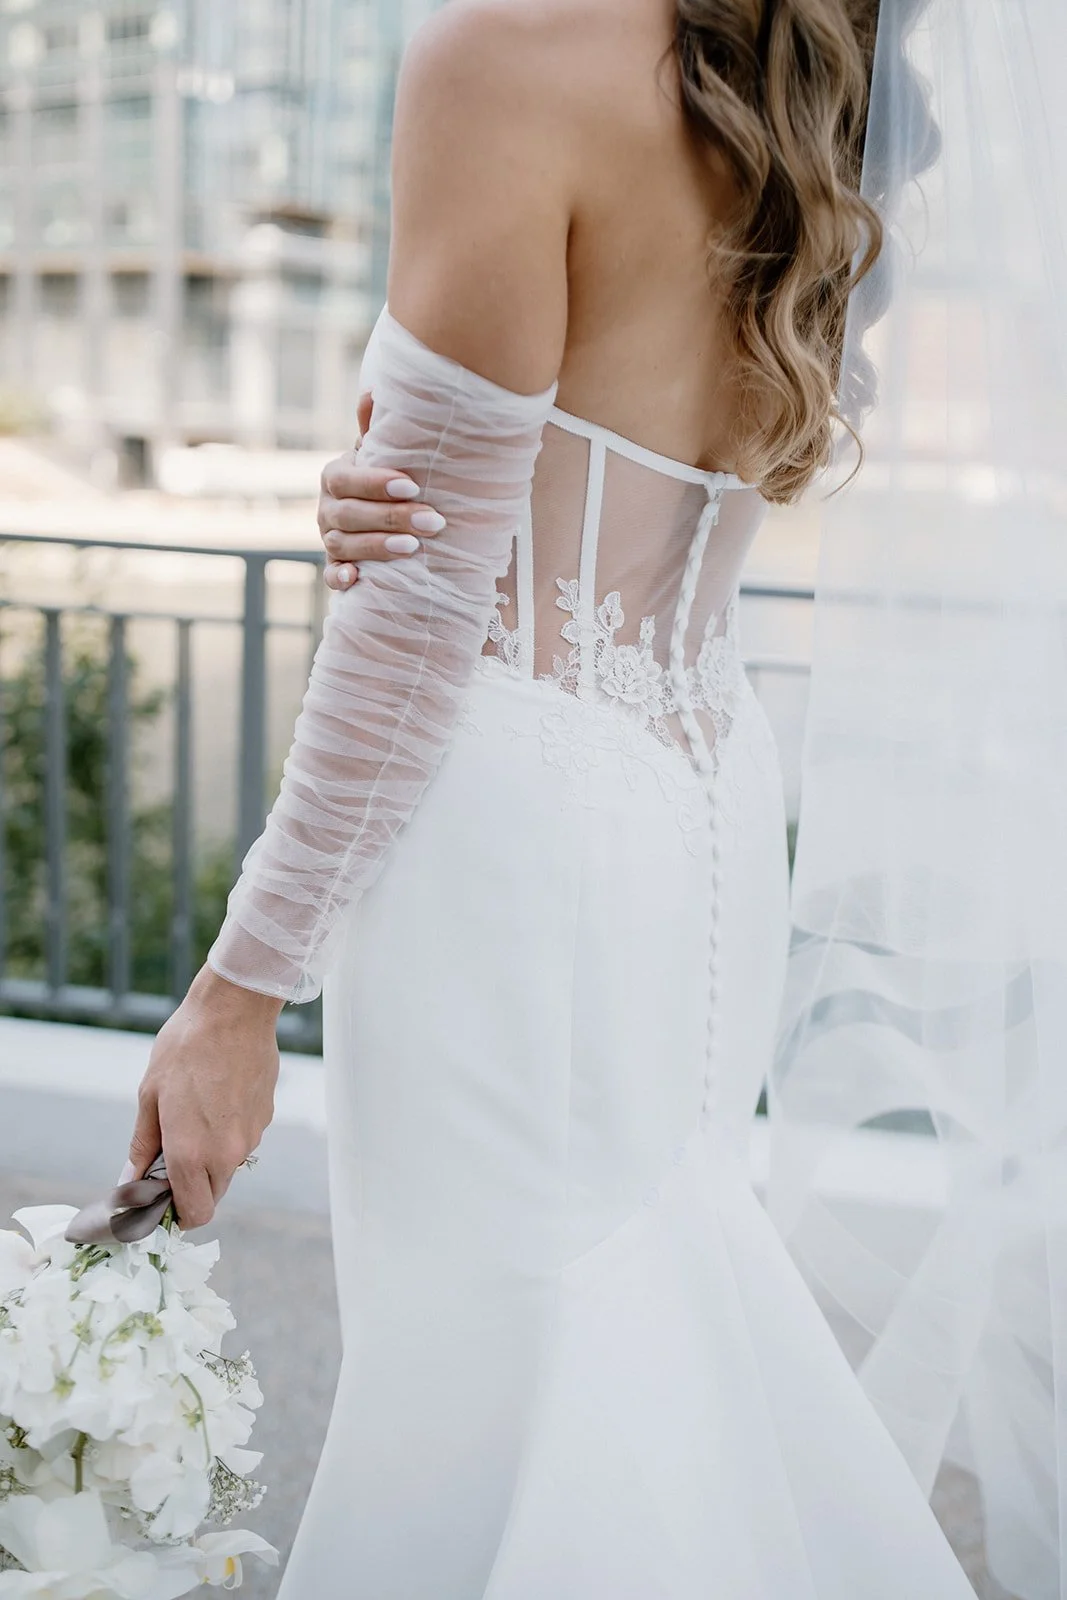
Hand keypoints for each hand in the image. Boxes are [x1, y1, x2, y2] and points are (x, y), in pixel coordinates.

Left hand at [128, 967, 281, 1229]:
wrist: (234, 1010)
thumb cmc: (186, 1047)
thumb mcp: (150, 1095)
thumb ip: (143, 1145)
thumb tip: (131, 1178)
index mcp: (192, 1153)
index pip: (194, 1214)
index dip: (177, 1214)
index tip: (161, 1197)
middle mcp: (226, 1153)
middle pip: (213, 1195)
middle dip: (192, 1185)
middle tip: (172, 1153)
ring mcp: (251, 1136)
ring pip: (229, 1166)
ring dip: (211, 1156)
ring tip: (195, 1113)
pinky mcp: (265, 1117)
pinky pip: (243, 1139)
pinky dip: (228, 1132)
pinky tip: (216, 1097)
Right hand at [318, 393, 447, 592]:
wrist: (379, 518)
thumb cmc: (388, 481)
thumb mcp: (381, 455)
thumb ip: (377, 430)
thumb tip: (373, 390)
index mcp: (336, 476)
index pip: (348, 479)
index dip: (376, 483)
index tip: (411, 486)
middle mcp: (327, 508)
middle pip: (349, 514)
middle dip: (391, 518)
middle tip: (432, 522)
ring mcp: (329, 539)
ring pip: (342, 545)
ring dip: (376, 547)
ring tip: (412, 548)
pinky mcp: (335, 567)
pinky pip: (330, 575)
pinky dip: (338, 578)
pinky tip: (356, 580)